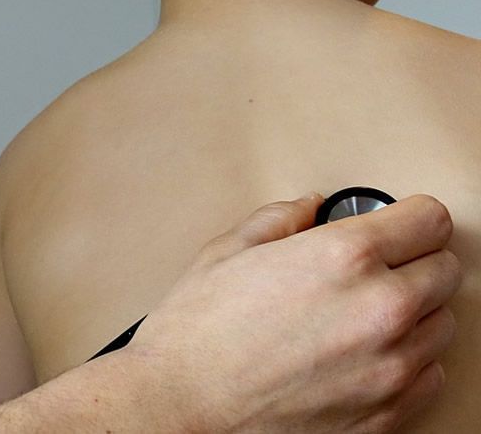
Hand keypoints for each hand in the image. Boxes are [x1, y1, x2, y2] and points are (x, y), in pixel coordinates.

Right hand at [126, 192, 461, 432]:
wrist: (179, 408)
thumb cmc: (194, 338)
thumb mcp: (224, 253)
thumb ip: (278, 220)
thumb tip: (307, 209)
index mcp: (342, 257)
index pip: (430, 220)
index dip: (409, 218)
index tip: (400, 226)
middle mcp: (379, 309)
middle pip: (444, 269)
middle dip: (412, 263)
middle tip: (373, 270)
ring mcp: (390, 367)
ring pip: (442, 324)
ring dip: (412, 315)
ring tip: (361, 317)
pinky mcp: (388, 413)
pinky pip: (431, 376)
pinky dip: (407, 363)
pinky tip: (363, 356)